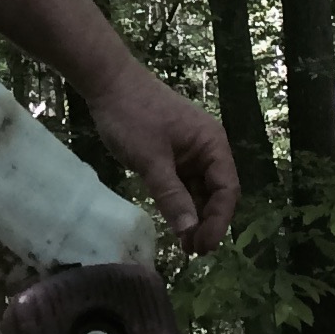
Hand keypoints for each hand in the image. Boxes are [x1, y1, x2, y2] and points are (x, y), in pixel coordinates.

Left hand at [83, 63, 240, 254]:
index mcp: (213, 144)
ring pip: (199, 191)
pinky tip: (174, 223)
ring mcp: (190, 151)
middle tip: (192, 251)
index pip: (227, 189)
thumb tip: (190, 232)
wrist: (107, 82)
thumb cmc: (132, 115)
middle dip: (207, 222)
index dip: (219, 221)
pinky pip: (183, 183)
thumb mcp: (151, 160)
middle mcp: (208, 148)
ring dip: (193, 216)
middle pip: (217, 193)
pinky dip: (180, 203)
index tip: (204, 246)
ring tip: (184, 245)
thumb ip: (171, 196)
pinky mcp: (172, 154)